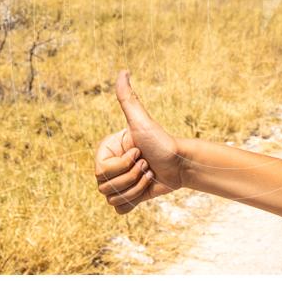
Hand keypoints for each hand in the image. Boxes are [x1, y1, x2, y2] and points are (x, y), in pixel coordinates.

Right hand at [94, 71, 183, 213]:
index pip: (100, 172)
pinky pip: (120, 209)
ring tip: (149, 174)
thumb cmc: (163, 141)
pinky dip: (135, 202)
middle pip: (105, 187)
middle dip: (132, 178)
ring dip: (137, 188)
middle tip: (147, 164)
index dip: (122, 166)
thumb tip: (123, 71)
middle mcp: (108, 166)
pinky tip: (146, 188)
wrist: (181, 163)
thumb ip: (128, 99)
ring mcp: (117, 183)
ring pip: (113, 199)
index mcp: (105, 151)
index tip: (139, 152)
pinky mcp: (127, 198)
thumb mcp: (142, 122)